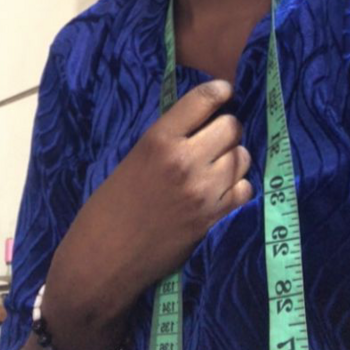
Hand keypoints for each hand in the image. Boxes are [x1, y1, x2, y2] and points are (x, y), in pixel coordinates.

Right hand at [48, 79, 252, 315]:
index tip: (225, 92)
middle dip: (227, 128)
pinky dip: (238, 187)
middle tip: (216, 137)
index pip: (204, 99)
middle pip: (231, 126)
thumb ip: (168, 139)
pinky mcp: (214, 218)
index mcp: (159, 139)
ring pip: (242, 156)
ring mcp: (203, 191)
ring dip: (234, 157)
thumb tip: (202, 121)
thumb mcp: (133, 158)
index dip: (220, 91)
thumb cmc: (110, 206)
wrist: (104, 258)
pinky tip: (222, 191)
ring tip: (218, 165)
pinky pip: (245, 189)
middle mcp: (185, 160)